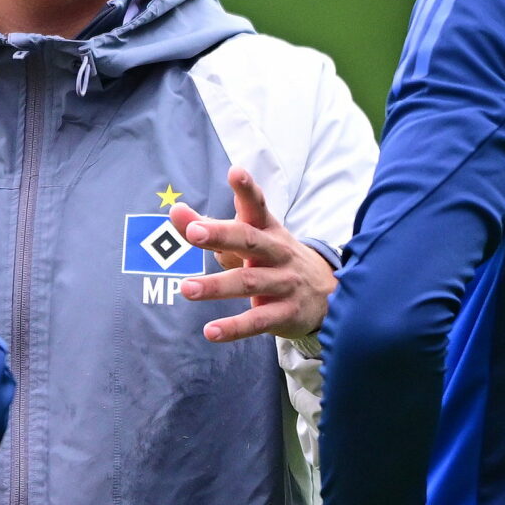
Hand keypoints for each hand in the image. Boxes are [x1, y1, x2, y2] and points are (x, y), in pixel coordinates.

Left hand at [169, 166, 335, 342]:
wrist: (329, 294)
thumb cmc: (275, 259)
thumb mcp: (249, 239)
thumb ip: (209, 226)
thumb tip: (175, 211)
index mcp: (268, 230)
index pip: (258, 206)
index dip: (247, 190)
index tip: (235, 172)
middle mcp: (278, 253)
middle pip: (250, 241)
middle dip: (221, 235)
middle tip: (194, 231)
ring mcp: (284, 283)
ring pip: (249, 283)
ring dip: (217, 286)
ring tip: (186, 288)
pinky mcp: (286, 314)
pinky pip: (258, 322)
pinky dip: (234, 327)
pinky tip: (211, 331)